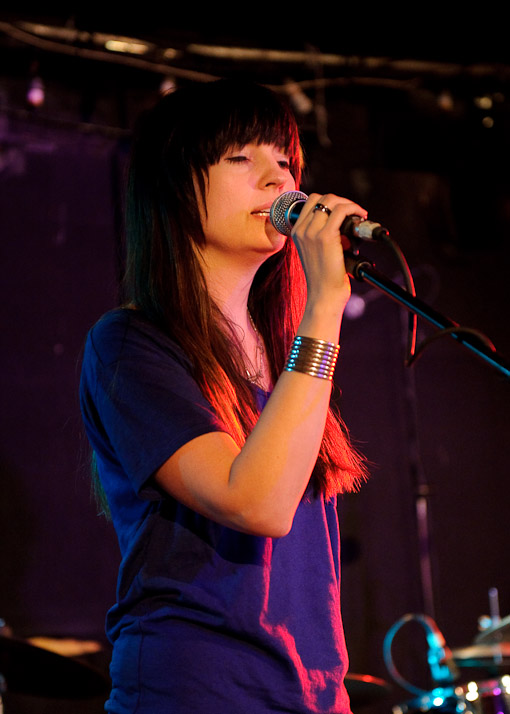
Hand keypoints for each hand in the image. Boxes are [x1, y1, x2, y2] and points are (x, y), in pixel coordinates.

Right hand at [291, 193, 366, 308]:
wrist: (323, 295)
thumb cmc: (324, 279)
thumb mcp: (317, 252)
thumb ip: (323, 236)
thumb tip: (344, 223)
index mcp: (296, 232)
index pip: (311, 202)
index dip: (330, 202)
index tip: (343, 212)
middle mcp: (302, 230)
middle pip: (321, 198)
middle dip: (340, 201)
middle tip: (353, 213)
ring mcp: (312, 232)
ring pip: (332, 200)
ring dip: (349, 204)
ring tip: (359, 215)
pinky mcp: (325, 236)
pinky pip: (341, 210)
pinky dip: (354, 209)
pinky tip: (361, 216)